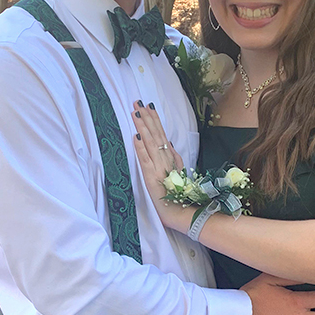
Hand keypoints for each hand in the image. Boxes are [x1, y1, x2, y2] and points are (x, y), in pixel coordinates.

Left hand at [132, 102, 189, 229]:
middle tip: (137, 102)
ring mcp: (159, 166)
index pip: (161, 133)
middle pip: (155, 134)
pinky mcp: (151, 177)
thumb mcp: (179, 171)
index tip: (148, 106)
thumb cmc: (178, 193)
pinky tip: (135, 137)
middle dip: (146, 117)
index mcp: (171, 156)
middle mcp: (166, 158)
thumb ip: (174, 156)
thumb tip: (168, 142)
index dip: (155, 119)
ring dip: (143, 127)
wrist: (178, 212)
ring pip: (150, 142)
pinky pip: (145, 160)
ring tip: (135, 113)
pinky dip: (140, 148)